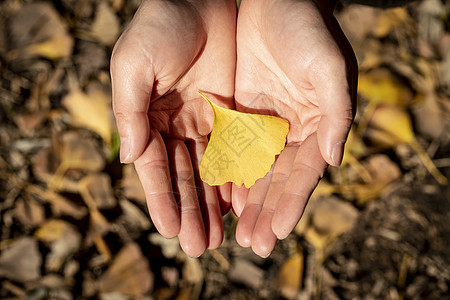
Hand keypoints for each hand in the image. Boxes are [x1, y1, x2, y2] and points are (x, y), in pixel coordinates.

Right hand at [110, 0, 236, 256]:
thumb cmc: (159, 23)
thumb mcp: (134, 63)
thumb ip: (129, 111)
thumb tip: (128, 158)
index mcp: (147, 116)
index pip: (154, 166)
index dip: (162, 198)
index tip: (170, 230)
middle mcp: (175, 124)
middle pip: (184, 175)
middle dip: (191, 211)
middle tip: (200, 247)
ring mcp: (204, 120)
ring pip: (210, 170)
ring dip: (213, 203)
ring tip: (220, 236)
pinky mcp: (231, 112)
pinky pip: (235, 149)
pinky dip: (236, 176)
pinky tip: (240, 203)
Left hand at [232, 0, 356, 256]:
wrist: (274, 0)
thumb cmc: (308, 29)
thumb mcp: (330, 67)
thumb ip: (337, 114)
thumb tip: (333, 160)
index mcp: (316, 125)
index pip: (303, 173)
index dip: (291, 202)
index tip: (278, 232)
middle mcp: (291, 130)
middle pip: (276, 179)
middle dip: (265, 212)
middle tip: (252, 245)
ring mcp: (263, 123)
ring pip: (252, 170)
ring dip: (244, 202)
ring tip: (234, 235)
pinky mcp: (237, 112)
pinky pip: (229, 148)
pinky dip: (225, 174)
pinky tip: (217, 198)